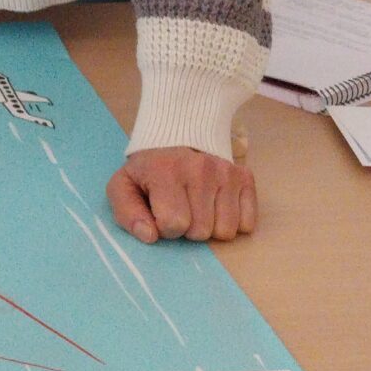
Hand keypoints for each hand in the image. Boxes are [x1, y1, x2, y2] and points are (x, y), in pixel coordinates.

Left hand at [107, 146, 257, 243]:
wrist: (178, 135)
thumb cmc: (148, 169)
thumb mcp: (123, 186)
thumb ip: (127, 213)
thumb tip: (149, 236)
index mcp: (166, 171)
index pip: (174, 225)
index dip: (164, 227)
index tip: (161, 213)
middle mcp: (201, 169)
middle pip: (201, 232)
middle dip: (187, 229)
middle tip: (180, 209)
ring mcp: (226, 172)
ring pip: (225, 231)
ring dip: (210, 227)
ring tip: (197, 208)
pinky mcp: (245, 177)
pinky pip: (247, 223)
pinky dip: (232, 222)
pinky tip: (216, 206)